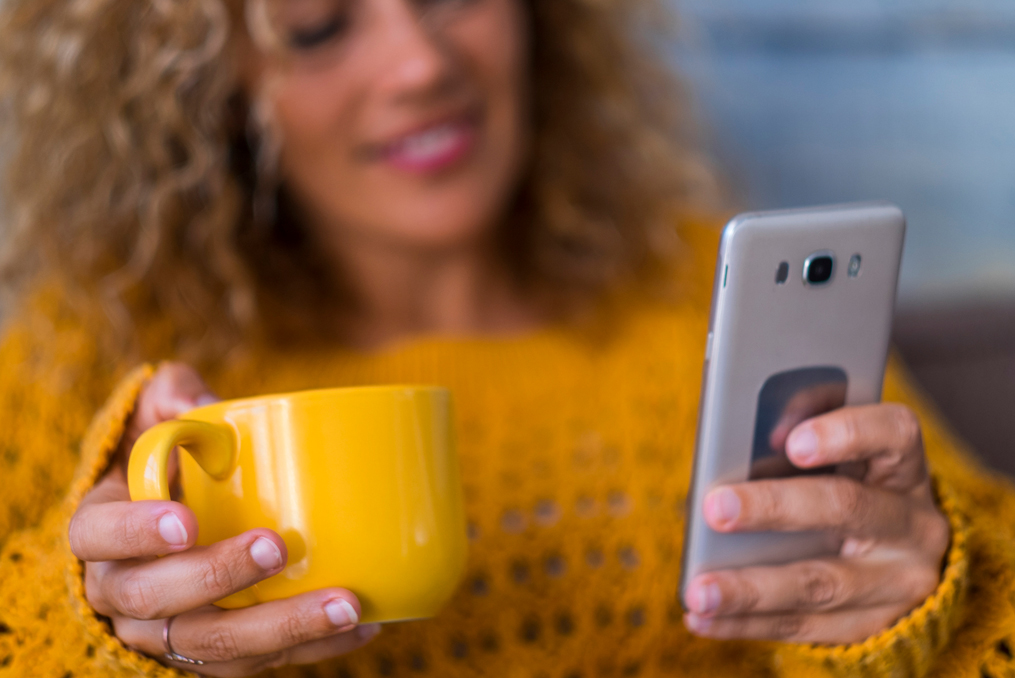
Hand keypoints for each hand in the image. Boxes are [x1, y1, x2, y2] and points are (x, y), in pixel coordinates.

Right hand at [69, 363, 379, 675]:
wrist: (172, 527)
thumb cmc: (171, 465)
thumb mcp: (159, 419)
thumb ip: (173, 398)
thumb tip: (198, 402)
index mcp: (103, 530)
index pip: (97, 535)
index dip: (135, 532)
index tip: (187, 520)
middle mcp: (122, 591)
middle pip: (156, 600)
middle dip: (219, 578)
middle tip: (277, 548)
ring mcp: (167, 633)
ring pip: (211, 646)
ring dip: (281, 628)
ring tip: (344, 604)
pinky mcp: (214, 656)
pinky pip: (256, 664)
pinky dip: (312, 648)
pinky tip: (362, 624)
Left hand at [683, 403, 949, 644]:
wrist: (903, 560)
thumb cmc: (847, 482)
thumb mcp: (841, 450)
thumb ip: (803, 425)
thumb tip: (760, 437)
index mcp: (902, 465)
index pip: (893, 433)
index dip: (846, 434)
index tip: (792, 442)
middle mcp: (912, 523)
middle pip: (845, 507)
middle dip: (774, 507)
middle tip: (716, 509)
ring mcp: (898, 581)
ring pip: (820, 584)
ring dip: (750, 589)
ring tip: (698, 591)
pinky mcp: (872, 625)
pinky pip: (802, 627)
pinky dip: (745, 623)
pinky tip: (701, 619)